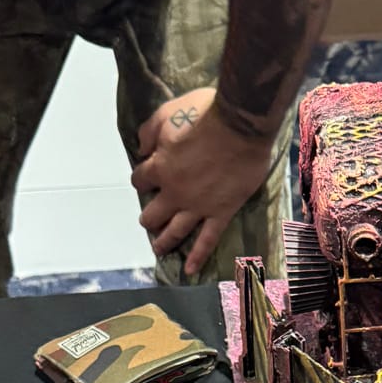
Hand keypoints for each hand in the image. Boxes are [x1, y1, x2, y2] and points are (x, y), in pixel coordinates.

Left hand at [131, 89, 270, 277]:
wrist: (241, 125)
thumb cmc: (205, 114)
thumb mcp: (167, 112)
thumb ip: (149, 131)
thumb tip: (141, 148)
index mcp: (159, 168)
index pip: (140, 179)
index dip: (142, 177)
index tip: (147, 174)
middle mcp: (174, 193)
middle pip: (152, 213)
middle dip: (149, 215)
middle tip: (149, 217)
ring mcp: (197, 206)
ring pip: (175, 231)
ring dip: (164, 240)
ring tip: (159, 247)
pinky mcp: (221, 212)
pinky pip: (207, 239)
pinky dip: (198, 256)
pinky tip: (190, 270)